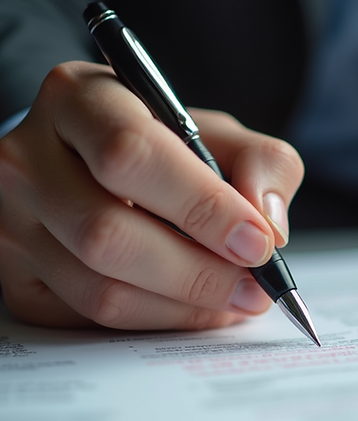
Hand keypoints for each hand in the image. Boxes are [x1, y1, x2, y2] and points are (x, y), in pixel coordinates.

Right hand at [0, 61, 303, 329]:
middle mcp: (28, 159)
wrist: (92, 166)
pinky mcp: (17, 279)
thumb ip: (261, 162)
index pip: (132, 154)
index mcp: (80, 100)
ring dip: (185, 305)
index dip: (202, 206)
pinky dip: (160, 320)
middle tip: (256, 287)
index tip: (259, 243)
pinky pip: (92, 319)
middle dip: (199, 271)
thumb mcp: (218, 134)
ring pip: (100, 288)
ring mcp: (13, 223)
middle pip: (108, 233)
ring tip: (238, 299)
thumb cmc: (164, 148)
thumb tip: (269, 224)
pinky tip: (196, 306)